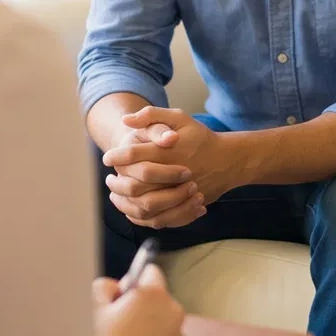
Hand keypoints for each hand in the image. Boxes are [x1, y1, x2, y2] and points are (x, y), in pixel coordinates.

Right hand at [93, 266, 185, 335]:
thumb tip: (114, 286)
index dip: (134, 282)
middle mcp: (174, 312)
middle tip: (120, 324)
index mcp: (155, 295)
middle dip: (143, 306)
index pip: (150, 271)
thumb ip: (104, 287)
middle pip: (159, 299)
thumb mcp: (97, 310)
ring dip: (150, 328)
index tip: (121, 298)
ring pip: (163, 323)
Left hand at [107, 108, 248, 223]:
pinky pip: (158, 219)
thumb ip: (152, 116)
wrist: (228, 161)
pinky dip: (141, 216)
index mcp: (169, 151)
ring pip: (144, 206)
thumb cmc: (200, 138)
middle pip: (135, 185)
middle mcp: (173, 175)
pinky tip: (132, 208)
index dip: (116, 157)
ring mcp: (180, 194)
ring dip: (125, 202)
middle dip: (117, 182)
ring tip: (116, 194)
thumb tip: (125, 120)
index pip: (133, 155)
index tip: (107, 158)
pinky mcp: (184, 208)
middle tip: (108, 179)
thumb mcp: (180, 118)